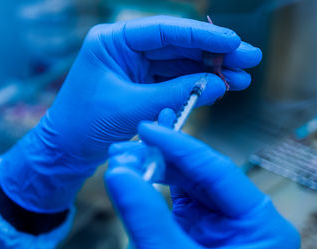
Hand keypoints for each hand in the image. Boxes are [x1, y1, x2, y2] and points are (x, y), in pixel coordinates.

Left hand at [0, 16, 261, 211]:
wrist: (66, 150)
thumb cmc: (85, 125)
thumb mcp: (132, 108)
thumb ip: (176, 94)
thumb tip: (218, 85)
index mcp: (113, 41)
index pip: (165, 31)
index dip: (202, 37)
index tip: (233, 43)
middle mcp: (126, 48)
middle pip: (178, 45)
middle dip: (214, 53)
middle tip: (249, 58)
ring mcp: (135, 66)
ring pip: (180, 63)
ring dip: (210, 71)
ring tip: (242, 78)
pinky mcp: (142, 83)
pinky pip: (174, 80)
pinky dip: (197, 85)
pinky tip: (220, 87)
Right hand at [105, 122, 299, 248]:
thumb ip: (145, 217)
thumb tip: (116, 171)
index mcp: (262, 225)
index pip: (217, 170)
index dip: (179, 145)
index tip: (147, 129)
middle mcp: (247, 217)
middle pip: (201, 174)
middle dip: (161, 158)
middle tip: (125, 148)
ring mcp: (225, 221)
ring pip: (188, 183)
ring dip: (155, 170)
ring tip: (123, 161)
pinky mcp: (205, 227)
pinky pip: (180, 198)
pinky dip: (155, 188)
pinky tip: (136, 179)